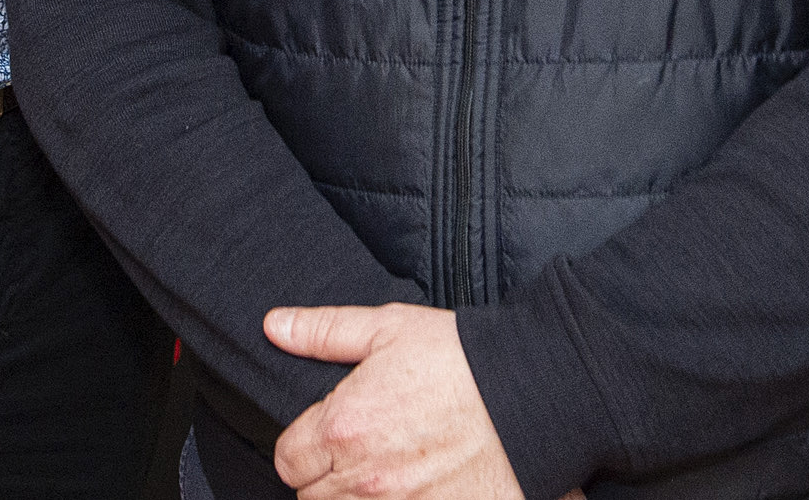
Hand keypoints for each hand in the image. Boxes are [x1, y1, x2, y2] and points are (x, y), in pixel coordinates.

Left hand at [264, 302, 535, 499]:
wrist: (532, 393)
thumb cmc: (462, 358)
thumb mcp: (389, 327)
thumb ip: (324, 332)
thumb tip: (275, 326)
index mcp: (344, 426)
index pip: (287, 460)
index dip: (302, 446)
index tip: (326, 436)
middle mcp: (365, 478)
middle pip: (312, 497)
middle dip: (328, 476)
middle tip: (361, 452)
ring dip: (358, 497)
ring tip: (387, 471)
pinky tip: (413, 490)